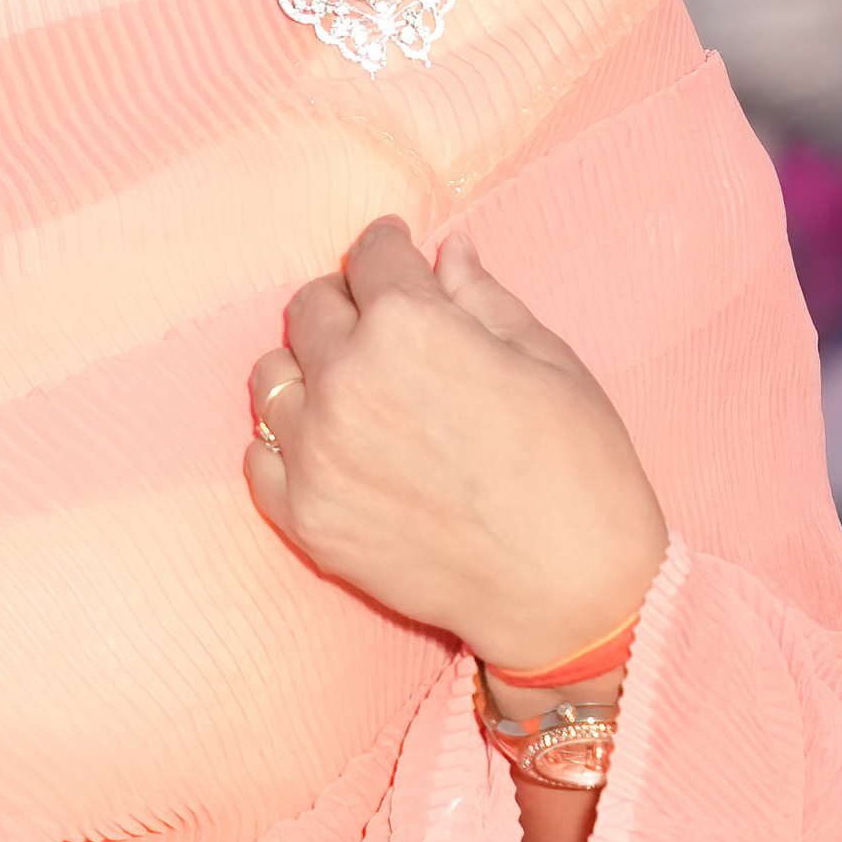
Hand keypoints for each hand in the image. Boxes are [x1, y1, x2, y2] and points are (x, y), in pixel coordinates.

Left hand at [244, 218, 666, 675]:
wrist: (571, 592)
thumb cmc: (580, 471)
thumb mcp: (548, 362)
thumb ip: (482, 299)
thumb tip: (447, 252)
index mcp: (409, 326)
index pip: (373, 257)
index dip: (390, 249)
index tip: (397, 252)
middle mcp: (346, 380)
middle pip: (312, 308)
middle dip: (349, 303)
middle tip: (382, 324)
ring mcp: (315, 453)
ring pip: (273, 378)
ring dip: (308, 369)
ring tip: (354, 387)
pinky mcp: (304, 516)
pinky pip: (260, 456)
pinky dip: (289, 442)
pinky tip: (334, 447)